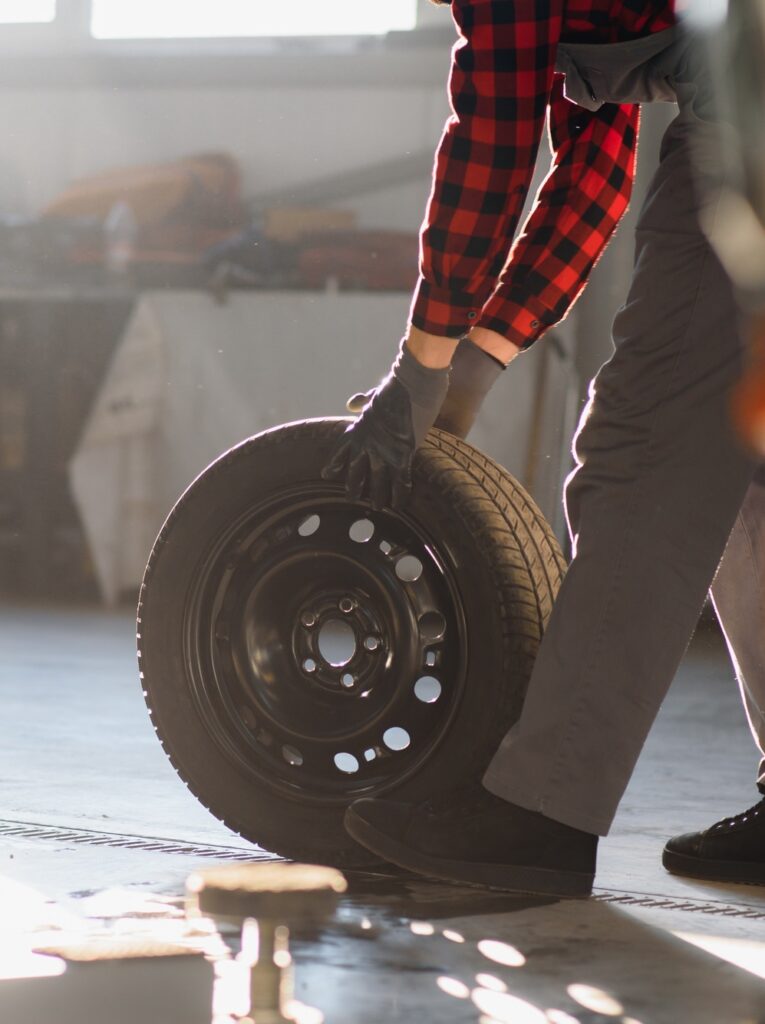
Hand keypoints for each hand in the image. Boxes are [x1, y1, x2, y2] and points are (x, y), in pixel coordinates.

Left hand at [322, 341, 449, 509]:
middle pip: (355, 471)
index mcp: (358, 427)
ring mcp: (383, 451)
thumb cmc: (395, 385)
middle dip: (353, 486)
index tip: (327, 474)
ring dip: (377, 496)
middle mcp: (366, 443)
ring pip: (377, 481)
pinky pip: (400, 481)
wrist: (412, 383)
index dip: (335, 463)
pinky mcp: (403, 455)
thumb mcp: (373, 393)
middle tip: (350, 498)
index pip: (341, 449)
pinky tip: (400, 505)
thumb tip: (350, 404)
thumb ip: (362, 401)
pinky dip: (400, 494)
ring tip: (376, 508)